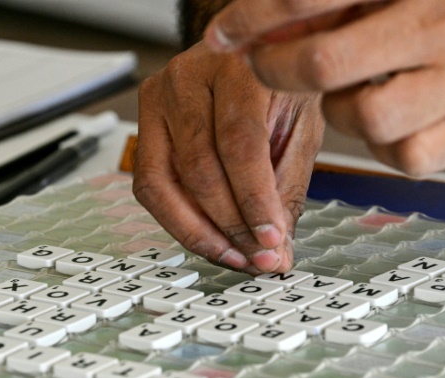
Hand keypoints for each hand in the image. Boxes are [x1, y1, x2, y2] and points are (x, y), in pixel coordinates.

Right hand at [134, 42, 323, 273]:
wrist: (249, 53)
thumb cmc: (277, 86)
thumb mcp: (301, 126)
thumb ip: (288, 188)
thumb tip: (276, 251)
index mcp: (238, 66)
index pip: (238, 144)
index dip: (253, 200)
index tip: (271, 240)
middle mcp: (188, 77)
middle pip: (198, 167)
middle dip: (229, 225)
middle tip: (258, 257)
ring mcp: (158, 99)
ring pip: (161, 183)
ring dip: (199, 232)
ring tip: (234, 256)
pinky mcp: (143, 123)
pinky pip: (149, 185)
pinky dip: (178, 220)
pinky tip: (209, 238)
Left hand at [205, 0, 444, 174]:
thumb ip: (343, 5)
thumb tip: (267, 26)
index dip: (256, 17)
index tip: (224, 35)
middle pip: (325, 63)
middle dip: (277, 71)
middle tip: (265, 67)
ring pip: (360, 119)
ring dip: (340, 111)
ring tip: (359, 90)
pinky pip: (403, 155)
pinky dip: (386, 143)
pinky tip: (401, 119)